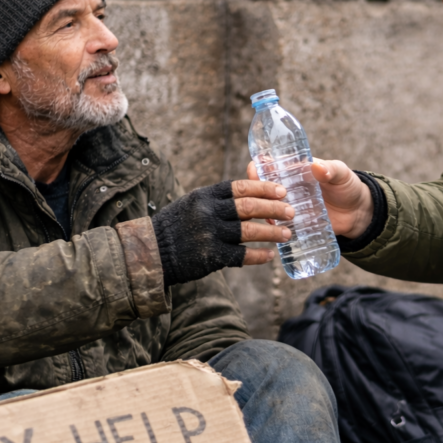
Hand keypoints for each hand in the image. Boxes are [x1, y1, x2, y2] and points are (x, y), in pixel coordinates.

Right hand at [152, 180, 293, 286]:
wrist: (152, 252)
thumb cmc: (176, 226)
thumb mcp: (192, 204)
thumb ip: (217, 200)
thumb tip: (251, 196)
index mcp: (205, 195)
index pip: (240, 187)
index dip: (264, 187)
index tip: (282, 190)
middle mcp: (208, 212)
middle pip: (249, 206)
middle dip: (274, 208)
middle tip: (291, 212)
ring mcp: (210, 234)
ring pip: (249, 230)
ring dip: (271, 232)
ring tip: (287, 234)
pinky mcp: (211, 256)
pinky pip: (241, 255)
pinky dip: (258, 255)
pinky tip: (270, 256)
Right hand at [246, 158, 373, 238]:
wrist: (357, 214)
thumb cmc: (348, 187)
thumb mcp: (341, 174)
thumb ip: (331, 169)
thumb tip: (318, 167)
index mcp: (293, 170)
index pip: (267, 165)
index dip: (257, 167)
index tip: (255, 172)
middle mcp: (285, 188)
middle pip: (260, 188)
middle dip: (256, 193)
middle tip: (267, 200)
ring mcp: (287, 207)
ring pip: (265, 208)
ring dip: (264, 212)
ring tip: (273, 217)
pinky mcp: (292, 224)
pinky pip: (277, 227)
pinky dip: (273, 229)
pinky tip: (277, 232)